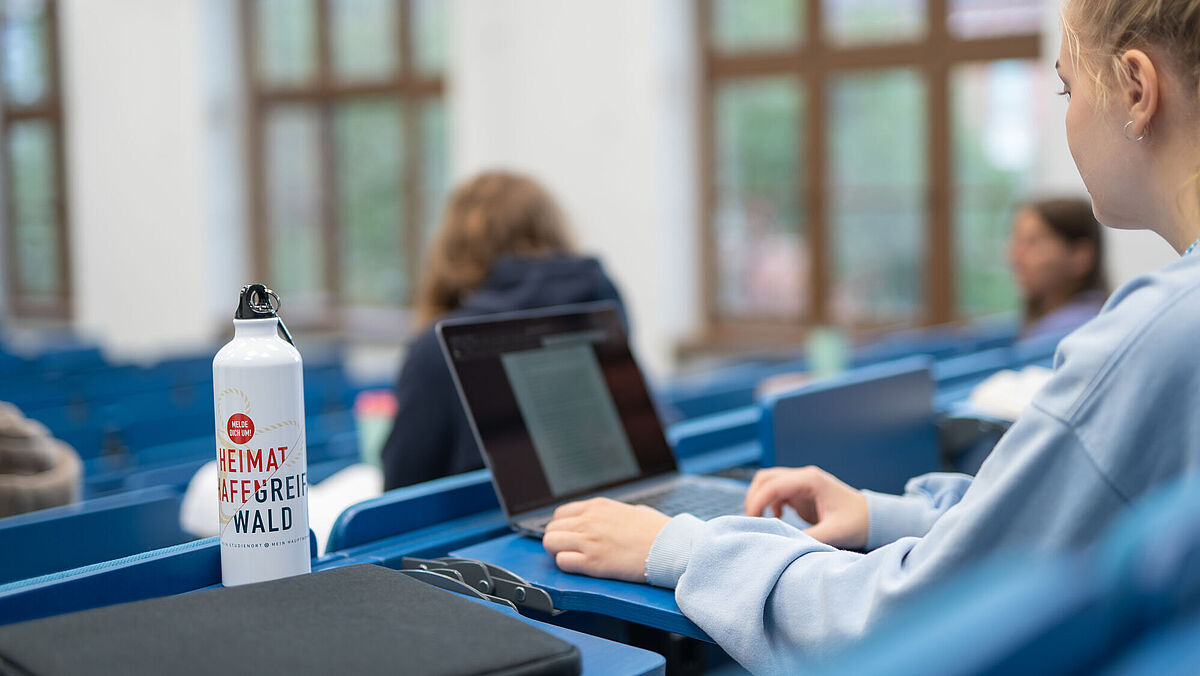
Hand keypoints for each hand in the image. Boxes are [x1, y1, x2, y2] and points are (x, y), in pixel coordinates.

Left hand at [543, 497, 670, 582]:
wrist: (670, 548)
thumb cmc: (658, 531)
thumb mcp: (633, 511)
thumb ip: (614, 514)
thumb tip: (611, 520)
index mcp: (598, 506)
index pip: (560, 514)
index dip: (563, 528)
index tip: (571, 537)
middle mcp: (589, 520)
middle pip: (551, 529)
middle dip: (558, 541)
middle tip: (570, 551)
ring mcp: (589, 541)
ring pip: (550, 543)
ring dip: (558, 552)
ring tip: (574, 559)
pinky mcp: (592, 562)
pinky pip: (562, 562)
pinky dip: (567, 566)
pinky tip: (581, 567)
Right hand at [745, 466, 868, 549]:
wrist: (873, 519)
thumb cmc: (857, 523)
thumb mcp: (834, 533)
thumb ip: (808, 538)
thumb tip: (782, 545)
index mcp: (811, 481)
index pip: (773, 485)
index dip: (757, 501)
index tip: (752, 521)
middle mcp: (804, 477)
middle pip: (766, 478)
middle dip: (754, 498)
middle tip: (753, 521)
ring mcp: (802, 483)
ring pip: (768, 483)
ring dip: (760, 499)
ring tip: (762, 521)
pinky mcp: (801, 493)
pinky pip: (776, 492)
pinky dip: (769, 503)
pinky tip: (778, 519)